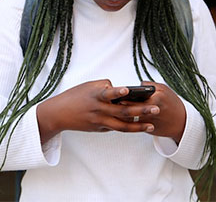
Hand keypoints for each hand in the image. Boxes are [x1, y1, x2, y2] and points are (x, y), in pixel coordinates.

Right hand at [36, 80, 156, 143]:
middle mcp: (99, 109)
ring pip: (122, 126)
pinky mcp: (99, 128)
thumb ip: (105, 86)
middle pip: (123, 112)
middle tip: (156, 108)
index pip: (108, 93)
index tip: (127, 90)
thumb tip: (120, 90)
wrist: (59, 114)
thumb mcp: (88, 86)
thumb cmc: (75, 96)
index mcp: (95, 95)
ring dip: (138, 126)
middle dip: (141, 111)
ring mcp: (100, 121)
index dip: (117, 92)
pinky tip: (140, 126)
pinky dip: (128, 127)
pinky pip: (116, 128)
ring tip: (151, 125)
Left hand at [120, 81, 185, 143]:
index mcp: (157, 98)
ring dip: (122, 114)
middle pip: (132, 107)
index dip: (125, 94)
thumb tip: (136, 85)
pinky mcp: (148, 130)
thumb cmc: (172, 103)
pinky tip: (120, 117)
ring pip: (131, 117)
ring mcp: (150, 121)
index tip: (116, 92)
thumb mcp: (164, 90)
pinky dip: (127, 121)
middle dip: (121, 104)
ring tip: (114, 108)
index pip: (137, 95)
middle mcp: (153, 110)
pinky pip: (135, 125)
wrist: (182, 123)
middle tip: (111, 101)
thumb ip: (150, 86)